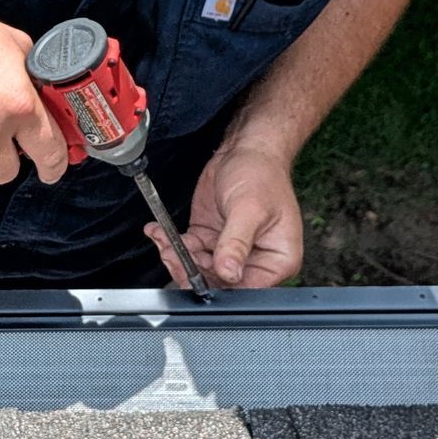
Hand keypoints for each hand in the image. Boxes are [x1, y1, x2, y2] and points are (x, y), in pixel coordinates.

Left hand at [148, 138, 302, 288]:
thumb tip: (229, 272)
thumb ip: (236, 243)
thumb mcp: (249, 209)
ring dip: (178, 258)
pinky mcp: (210, 239)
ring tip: (164, 241)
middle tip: (172, 255)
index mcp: (277, 260)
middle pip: (219, 283)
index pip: (247, 289)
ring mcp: (229, 251)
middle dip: (191, 272)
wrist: (246, 149)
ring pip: (199, 269)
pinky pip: (188, 251)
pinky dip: (172, 244)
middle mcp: (255, 260)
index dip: (220, 287)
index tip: (196, 277)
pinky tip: (160, 232)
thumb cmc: (262, 174)